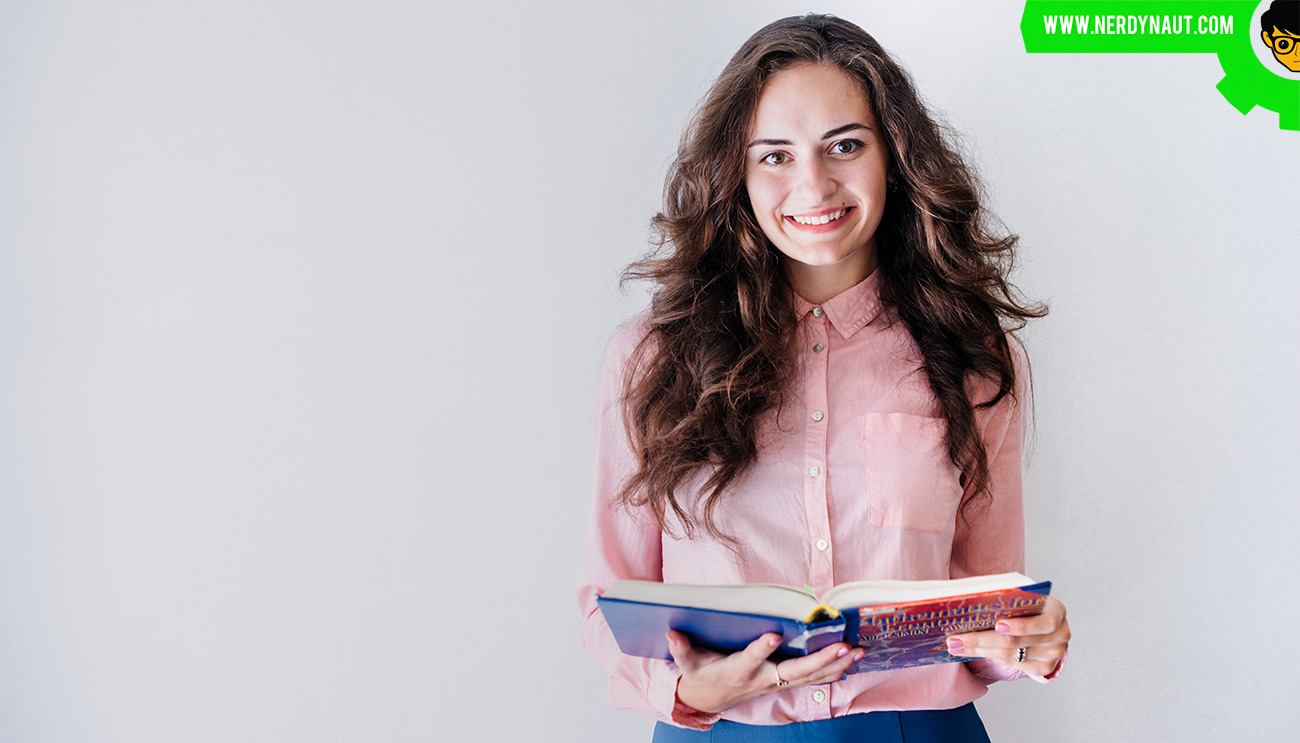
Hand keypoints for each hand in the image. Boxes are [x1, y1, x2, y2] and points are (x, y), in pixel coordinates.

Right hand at [666, 631, 863, 713]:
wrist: (710, 700)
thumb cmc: (702, 675)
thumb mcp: (689, 665)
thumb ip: (682, 650)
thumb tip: (671, 634)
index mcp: (739, 671)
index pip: (751, 660)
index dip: (761, 649)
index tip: (773, 635)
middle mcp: (763, 679)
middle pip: (795, 671)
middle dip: (820, 660)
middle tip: (843, 647)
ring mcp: (777, 682)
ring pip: (811, 676)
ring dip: (835, 665)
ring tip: (857, 650)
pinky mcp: (785, 681)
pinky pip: (814, 677)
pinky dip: (834, 669)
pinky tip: (853, 657)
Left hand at [945, 596, 1069, 677]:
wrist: (1044, 622)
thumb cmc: (1029, 604)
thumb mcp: (1023, 596)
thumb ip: (1007, 598)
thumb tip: (969, 602)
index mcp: (1057, 610)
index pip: (1045, 623)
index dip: (1021, 626)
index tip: (997, 625)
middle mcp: (1060, 634)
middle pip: (1017, 642)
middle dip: (981, 640)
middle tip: (955, 640)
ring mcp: (1054, 654)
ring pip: (1011, 655)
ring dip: (980, 651)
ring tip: (956, 646)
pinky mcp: (1045, 668)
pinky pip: (1015, 665)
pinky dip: (994, 657)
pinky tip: (976, 651)